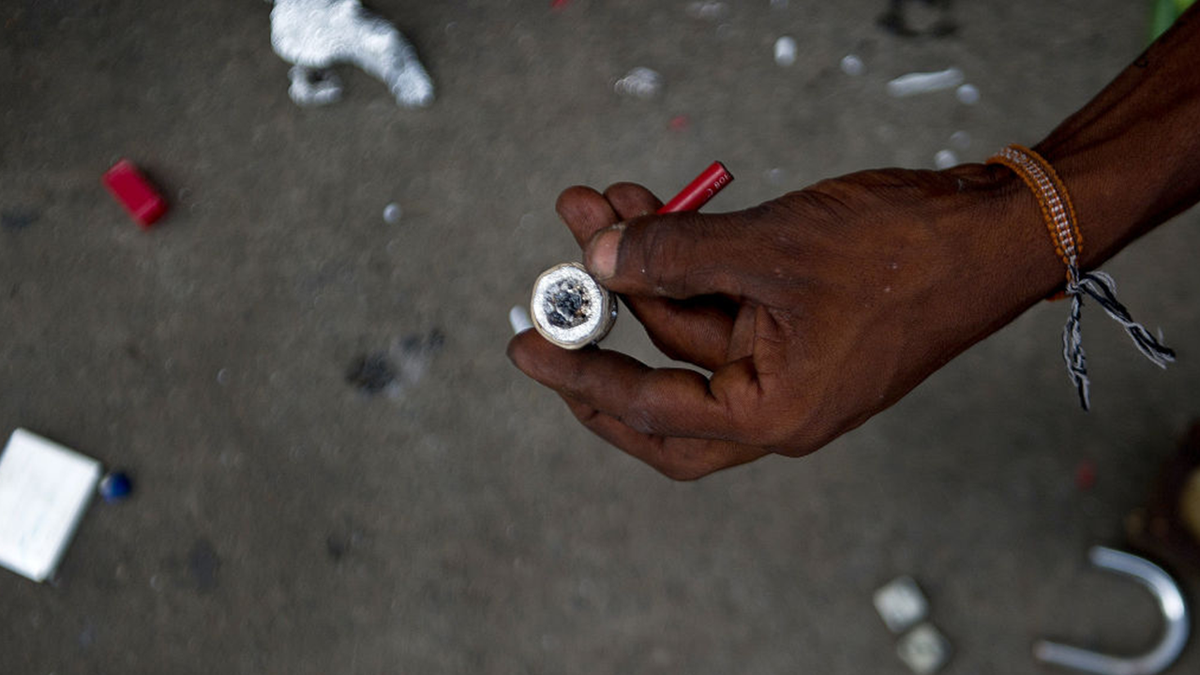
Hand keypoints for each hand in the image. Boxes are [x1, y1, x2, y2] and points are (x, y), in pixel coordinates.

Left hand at [508, 165, 1061, 478]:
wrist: (996, 232)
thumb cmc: (904, 253)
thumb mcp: (771, 246)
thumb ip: (676, 254)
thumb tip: (598, 257)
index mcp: (772, 415)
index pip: (650, 409)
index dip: (578, 375)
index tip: (524, 347)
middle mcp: (776, 405)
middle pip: (661, 397)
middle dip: (604, 344)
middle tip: (553, 303)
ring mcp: (788, 366)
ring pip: (689, 328)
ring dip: (644, 267)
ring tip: (600, 206)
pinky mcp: (798, 327)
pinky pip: (723, 302)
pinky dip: (689, 260)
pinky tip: (653, 209)